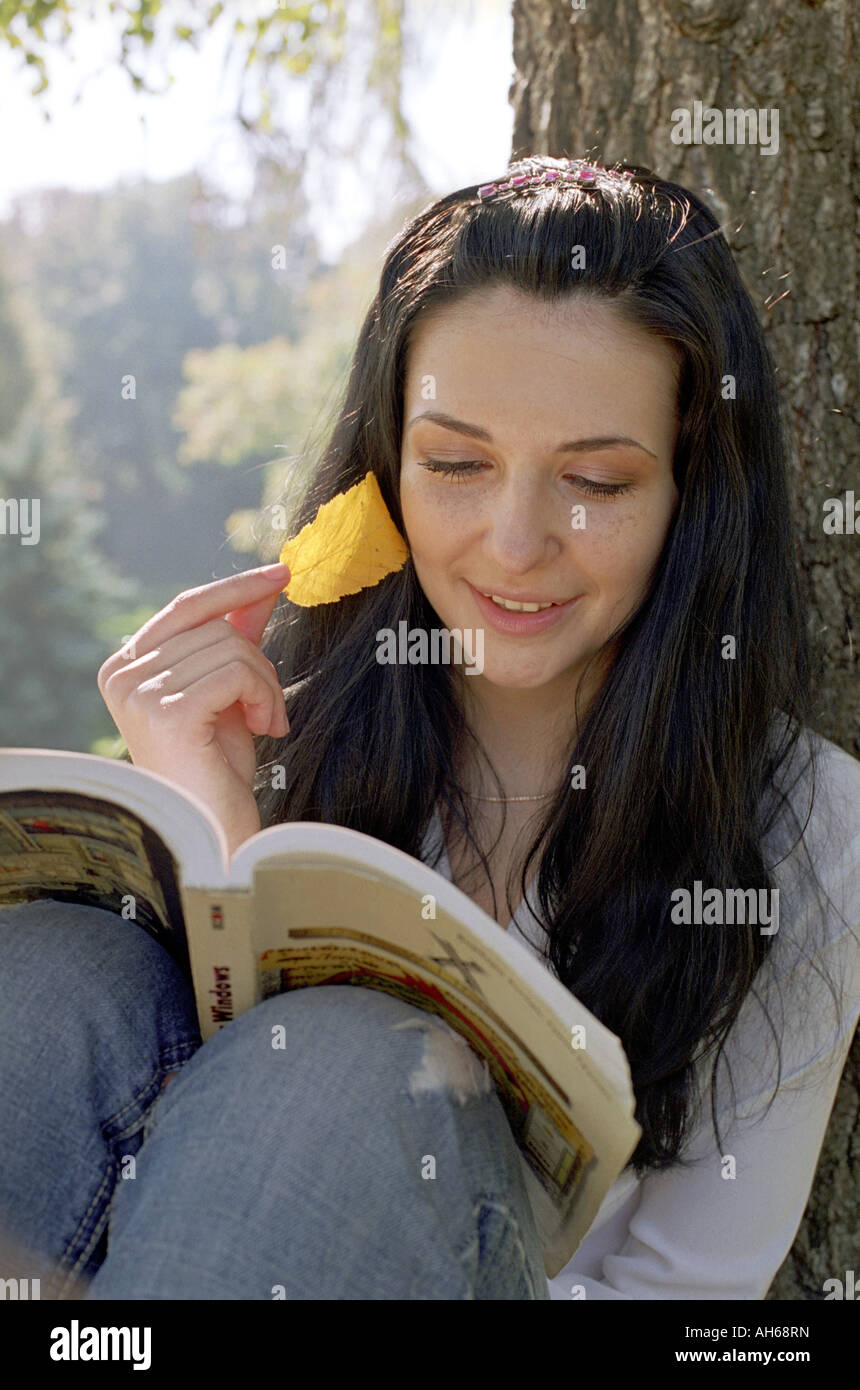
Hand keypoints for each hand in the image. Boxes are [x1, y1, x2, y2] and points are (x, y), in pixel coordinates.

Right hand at [98, 563, 290, 855]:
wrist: (213, 831)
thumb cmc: (216, 768)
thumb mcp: (227, 691)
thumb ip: (235, 637)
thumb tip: (263, 586)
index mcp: (125, 665)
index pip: (188, 605)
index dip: (236, 588)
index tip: (281, 573)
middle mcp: (122, 674)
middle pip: (217, 626)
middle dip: (260, 663)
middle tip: (271, 709)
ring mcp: (139, 692)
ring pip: (232, 648)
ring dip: (266, 686)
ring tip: (267, 724)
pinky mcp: (167, 711)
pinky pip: (237, 673)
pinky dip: (264, 698)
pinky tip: (265, 730)